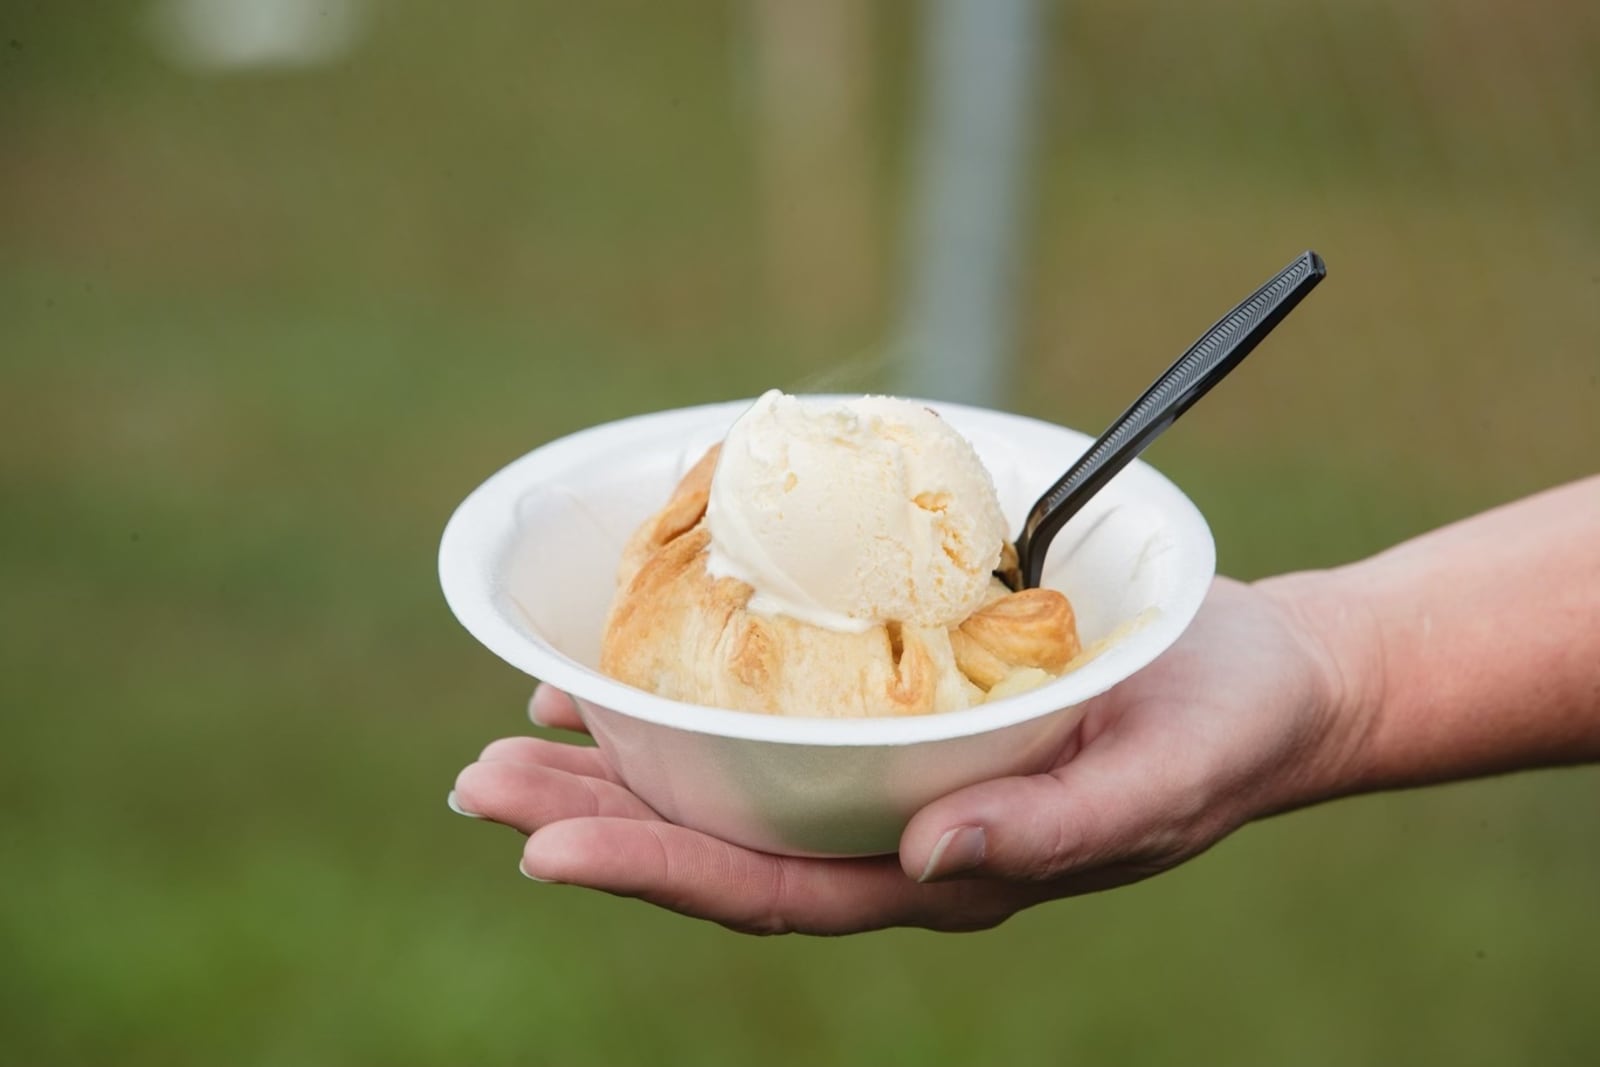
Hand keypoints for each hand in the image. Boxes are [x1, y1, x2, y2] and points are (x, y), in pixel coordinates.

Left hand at [450, 576, 1362, 933]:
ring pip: (734, 785)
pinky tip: (632, 671)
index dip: (656, 873)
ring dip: (622, 762)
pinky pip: (778, 717)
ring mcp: (893, 779)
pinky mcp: (902, 717)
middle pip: (723, 843)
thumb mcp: (1159, 781)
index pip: (775, 891)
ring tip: (516, 732)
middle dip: (598, 819)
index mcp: (948, 871)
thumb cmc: (1220, 731)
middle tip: (479, 783)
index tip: (543, 849)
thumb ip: (1052, 828)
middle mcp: (898, 836)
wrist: (1264, 683)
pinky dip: (694, 697)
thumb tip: (928, 855)